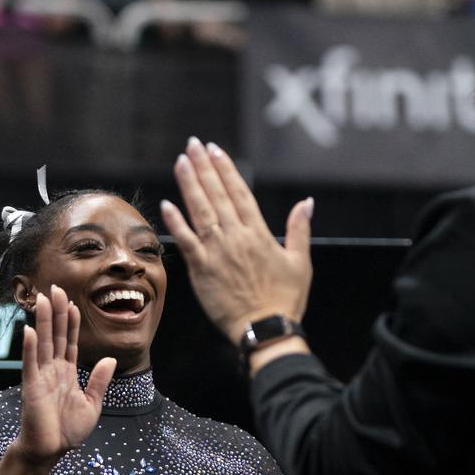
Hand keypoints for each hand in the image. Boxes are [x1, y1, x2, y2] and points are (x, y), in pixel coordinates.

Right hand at [11, 285, 115, 469]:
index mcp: (67, 373)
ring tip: (42, 299)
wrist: (50, 452)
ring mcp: (41, 377)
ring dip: (43, 321)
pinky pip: (30, 364)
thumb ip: (100, 381)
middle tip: (54, 288)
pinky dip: (29, 347)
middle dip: (56, 312)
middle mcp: (53, 370)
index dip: (71, 322)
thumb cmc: (68, 431)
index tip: (72, 302)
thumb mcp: (92, 404)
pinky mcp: (32, 388)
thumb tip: (109, 358)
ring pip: (43, 343)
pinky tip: (29, 330)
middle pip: (56, 335)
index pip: (70, 341)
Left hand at [161, 137, 312, 343]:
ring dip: (189, 185)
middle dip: (204, 167)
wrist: (266, 330)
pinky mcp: (202, 270)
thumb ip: (300, 229)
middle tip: (192, 145)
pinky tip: (167, 204)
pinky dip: (176, 222)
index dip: (226, 169)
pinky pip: (186, 241)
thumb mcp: (301, 262)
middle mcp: (236, 237)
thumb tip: (307, 202)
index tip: (215, 150)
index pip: (239, 192)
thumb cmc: (285, 299)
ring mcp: (217, 253)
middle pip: (216, 195)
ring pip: (200, 211)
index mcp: (259, 234)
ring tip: (181, 162)